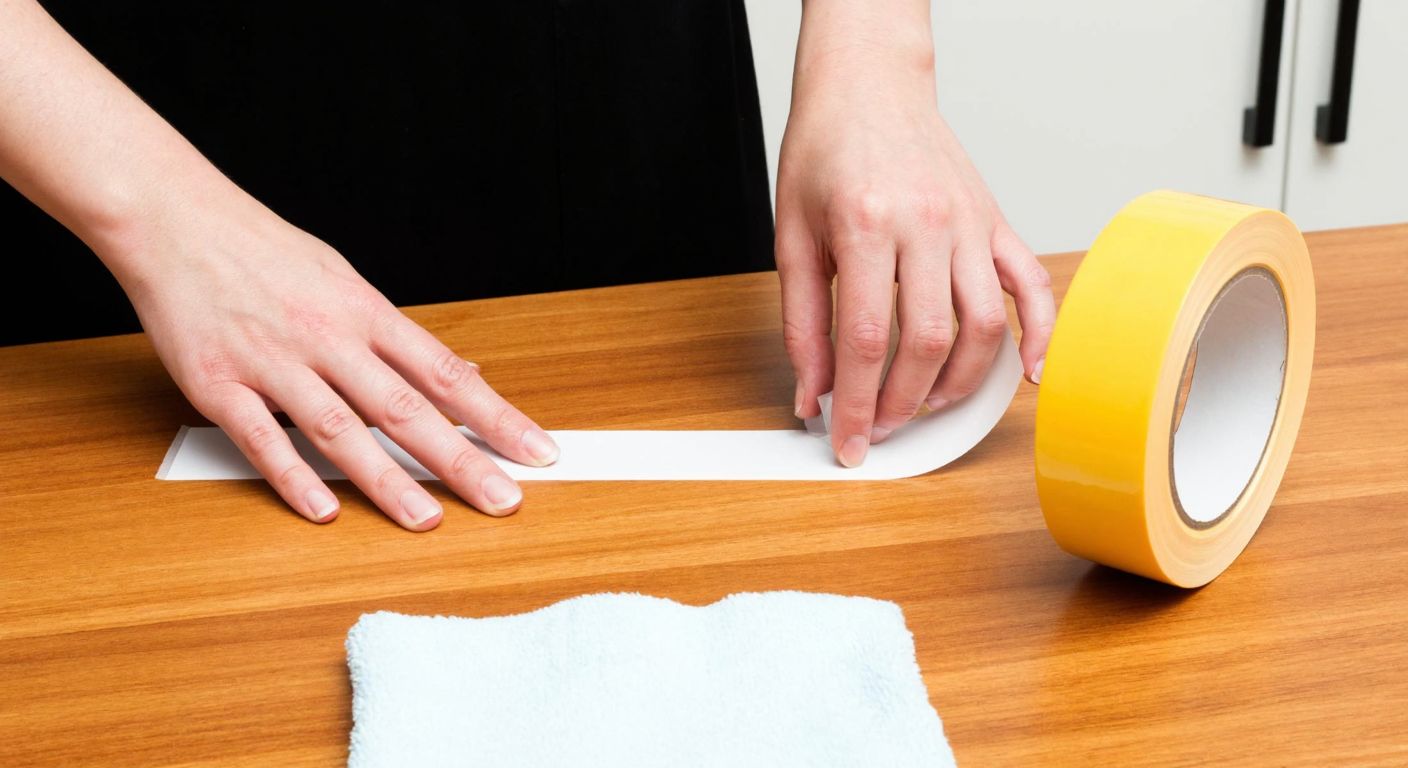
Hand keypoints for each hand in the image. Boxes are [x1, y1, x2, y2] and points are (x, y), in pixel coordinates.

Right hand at [117, 193, 557, 529]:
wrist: (175, 218)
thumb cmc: (264, 251)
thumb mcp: (345, 281)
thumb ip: (400, 338)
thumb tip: (463, 373)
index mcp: (365, 313)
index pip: (446, 373)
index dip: (496, 416)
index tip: (536, 450)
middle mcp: (328, 338)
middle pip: (406, 408)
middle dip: (460, 459)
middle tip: (503, 500)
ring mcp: (272, 362)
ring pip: (339, 429)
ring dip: (387, 479)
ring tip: (427, 519)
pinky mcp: (217, 383)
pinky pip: (260, 437)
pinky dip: (293, 476)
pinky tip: (324, 509)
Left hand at [776, 2, 1053, 466]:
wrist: (866, 84)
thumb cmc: (825, 150)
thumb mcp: (791, 236)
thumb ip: (803, 322)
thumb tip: (813, 394)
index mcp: (867, 224)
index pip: (869, 340)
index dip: (858, 403)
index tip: (848, 442)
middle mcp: (928, 224)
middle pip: (929, 342)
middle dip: (903, 404)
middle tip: (880, 431)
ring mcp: (971, 222)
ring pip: (984, 325)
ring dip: (959, 384)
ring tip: (926, 408)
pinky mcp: (995, 221)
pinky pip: (1032, 285)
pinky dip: (1039, 333)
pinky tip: (1029, 373)